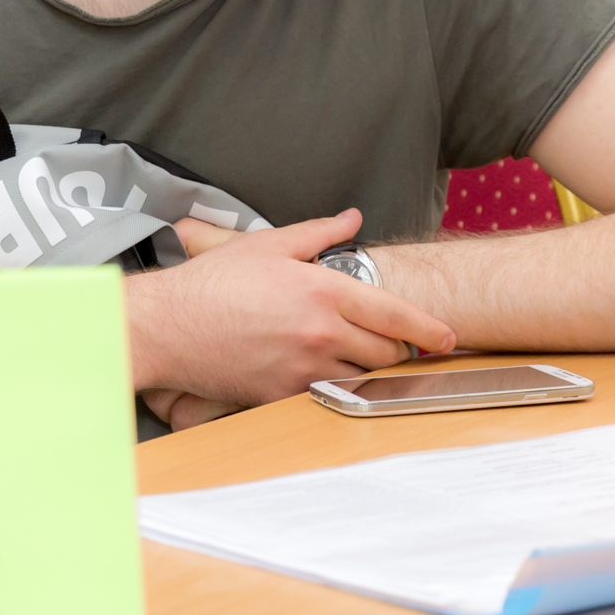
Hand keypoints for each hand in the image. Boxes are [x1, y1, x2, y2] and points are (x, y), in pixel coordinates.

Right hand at [125, 208, 454, 407]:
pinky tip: (324, 371)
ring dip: (369, 369)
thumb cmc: (214, 282)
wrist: (166, 326)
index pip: (394, 314)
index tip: (448, 338)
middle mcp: (320, 332)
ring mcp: (302, 367)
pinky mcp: (281, 396)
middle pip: (386, 351)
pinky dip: (334, 384)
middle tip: (396, 343)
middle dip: (398, 349)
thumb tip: (354, 219)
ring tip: (363, 357)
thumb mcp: (269, 244)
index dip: (429, 329)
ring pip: (361, 376)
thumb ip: (319, 232)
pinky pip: (325, 394)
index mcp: (322, 290)